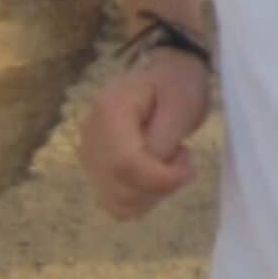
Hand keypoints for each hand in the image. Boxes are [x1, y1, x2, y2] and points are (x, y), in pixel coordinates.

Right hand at [77, 49, 210, 221]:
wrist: (166, 76)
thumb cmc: (177, 84)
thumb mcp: (182, 103)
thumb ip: (165, 139)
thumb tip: (153, 172)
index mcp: (109, 111)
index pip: (125, 163)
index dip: (159, 178)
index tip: (188, 168)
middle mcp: (90, 136)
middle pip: (119, 187)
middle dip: (160, 185)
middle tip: (181, 157)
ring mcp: (89, 156)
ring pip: (117, 201)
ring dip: (153, 193)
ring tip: (168, 162)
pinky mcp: (96, 170)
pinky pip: (116, 203)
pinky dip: (141, 199)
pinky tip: (155, 175)